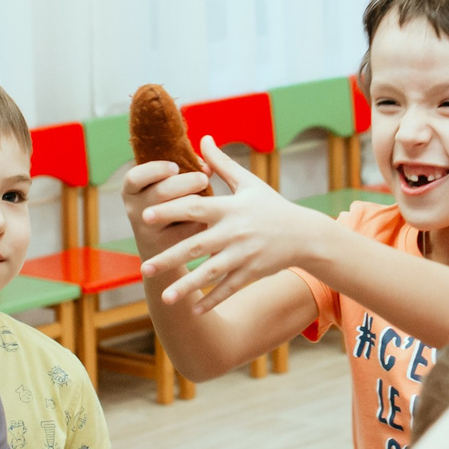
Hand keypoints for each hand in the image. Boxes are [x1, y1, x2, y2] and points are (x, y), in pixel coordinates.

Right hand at [120, 160, 210, 259]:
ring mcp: (147, 231)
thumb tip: (208, 167)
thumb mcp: (167, 188)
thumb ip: (183, 171)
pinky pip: (187, 230)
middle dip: (185, 183)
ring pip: (172, 212)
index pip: (134, 177)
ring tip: (209, 197)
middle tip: (203, 179)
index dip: (155, 170)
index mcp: (131, 190)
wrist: (165, 252)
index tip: (175, 167)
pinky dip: (200, 222)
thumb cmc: (171, 206)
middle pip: (159, 192)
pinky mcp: (164, 249)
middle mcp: (134, 210)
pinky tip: (209, 219)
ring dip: (193, 201)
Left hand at [140, 140, 328, 310]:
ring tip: (166, 297)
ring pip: (211, 273)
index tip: (145, 215)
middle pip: (197, 245)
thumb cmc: (271, 205)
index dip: (170, 210)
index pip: (195, 207)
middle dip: (170, 258)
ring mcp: (244, 255)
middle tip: (145, 268)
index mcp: (230, 208)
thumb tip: (202, 137)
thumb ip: (221, 163)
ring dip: (188, 286)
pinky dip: (213, 300)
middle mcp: (235, 232)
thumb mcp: (248, 182)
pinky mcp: (252, 273)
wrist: (304, 234)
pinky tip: (194, 311)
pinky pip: (229, 288)